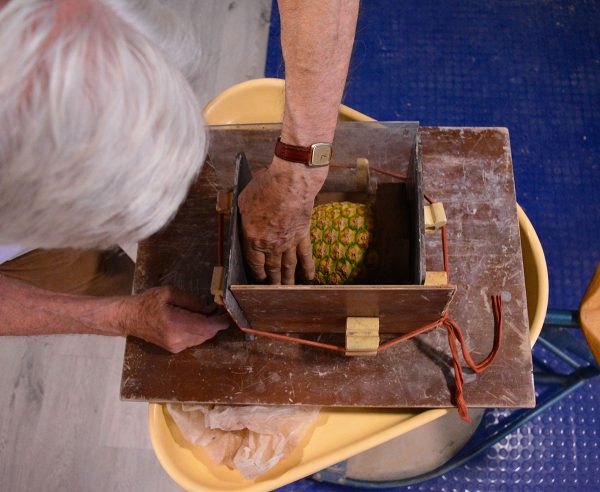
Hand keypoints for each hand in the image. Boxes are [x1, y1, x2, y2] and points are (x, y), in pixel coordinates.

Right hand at [120, 286, 228, 352]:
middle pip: (207, 334)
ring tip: (204, 312)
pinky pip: (194, 340)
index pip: (207, 327)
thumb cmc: (148, 301)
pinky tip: (194, 320)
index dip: (221, 320)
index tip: (227, 311)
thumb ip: (193, 301)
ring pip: (202, 338)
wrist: (129, 317)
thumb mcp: (170, 293)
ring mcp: (176, 347)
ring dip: (208, 326)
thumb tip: (211, 308)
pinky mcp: (174, 349)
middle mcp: (177, 340)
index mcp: (175, 325)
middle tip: (217, 308)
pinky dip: (199, 331)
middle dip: (215, 322)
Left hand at [238, 156, 325, 283]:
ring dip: (288, 280)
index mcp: (253, 238)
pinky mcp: (303, 235)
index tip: (258, 279)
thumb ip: (243, 215)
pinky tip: (309, 277)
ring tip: (288, 290)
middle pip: (271, 267)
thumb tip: (242, 218)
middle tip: (272, 290)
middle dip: (272, 280)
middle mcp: (271, 245)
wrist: (290, 183)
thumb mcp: (244, 200)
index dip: (256, 273)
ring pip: (288, 266)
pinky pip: (306, 256)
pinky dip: (308, 268)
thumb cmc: (265, 187)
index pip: (254, 262)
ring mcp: (289, 242)